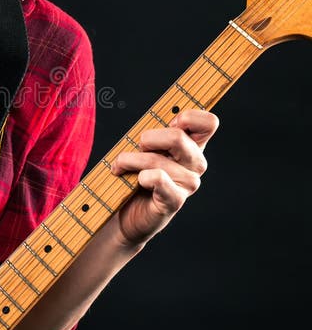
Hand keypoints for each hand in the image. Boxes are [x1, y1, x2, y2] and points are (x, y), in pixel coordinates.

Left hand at [110, 109, 218, 246]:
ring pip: (158, 160)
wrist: (126, 212)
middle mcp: (195, 163)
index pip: (208, 123)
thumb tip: (149, 118)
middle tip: (137, 147)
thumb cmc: (135, 175)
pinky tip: (136, 181)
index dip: (188, 117)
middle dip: (148, 139)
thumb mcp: (144, 148)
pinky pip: (158, 179)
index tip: (167, 124)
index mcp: (192, 145)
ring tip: (120, 166)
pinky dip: (142, 176)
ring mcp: (188, 183)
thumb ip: (153, 132)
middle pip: (178, 137)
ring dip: (131, 160)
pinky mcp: (175, 200)